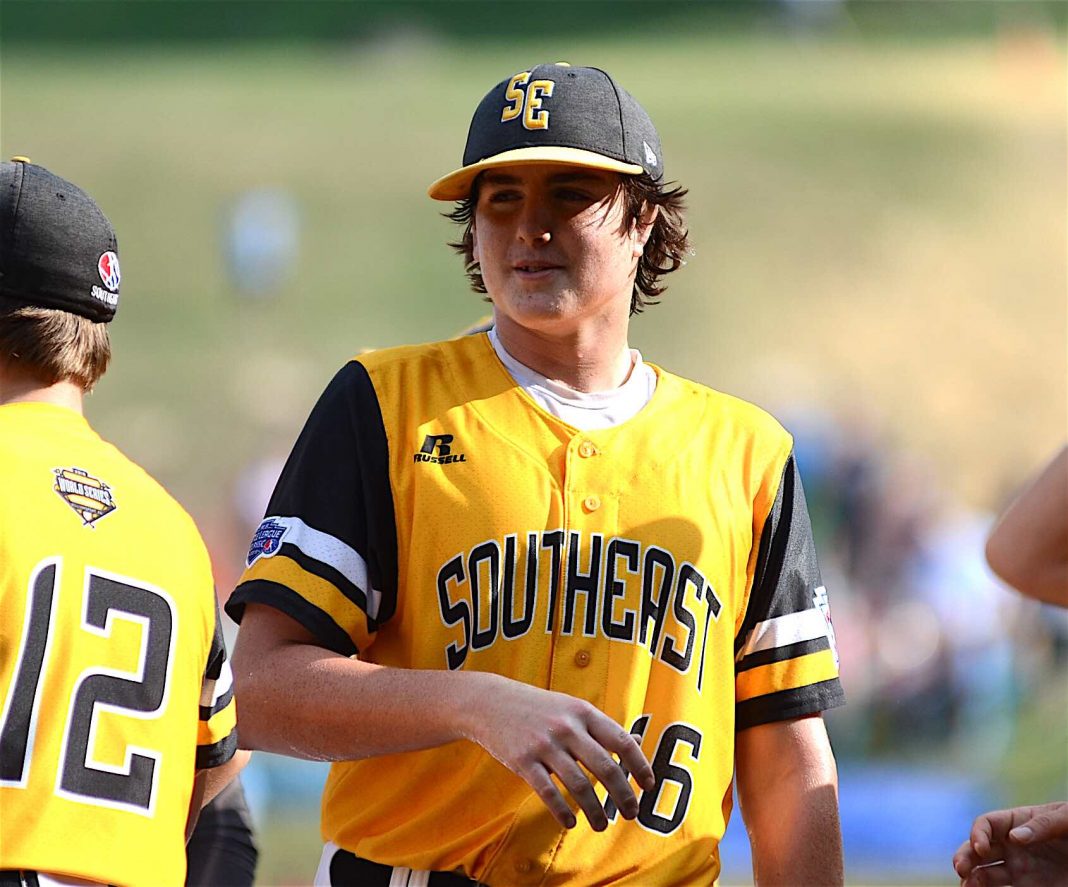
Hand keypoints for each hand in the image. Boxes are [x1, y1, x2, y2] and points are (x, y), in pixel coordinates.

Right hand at [459, 674, 654, 831]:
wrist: (490, 702)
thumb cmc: (538, 708)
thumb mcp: (571, 707)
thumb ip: (600, 727)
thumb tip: (634, 743)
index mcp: (583, 712)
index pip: (621, 741)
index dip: (639, 765)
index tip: (648, 785)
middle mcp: (567, 727)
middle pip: (605, 767)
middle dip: (623, 796)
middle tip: (631, 813)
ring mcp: (544, 744)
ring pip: (579, 785)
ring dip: (595, 810)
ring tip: (602, 825)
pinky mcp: (523, 761)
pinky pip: (548, 793)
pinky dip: (563, 812)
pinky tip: (571, 822)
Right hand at [953, 802, 1067, 886]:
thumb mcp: (1066, 818)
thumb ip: (1043, 824)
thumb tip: (1014, 837)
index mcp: (1015, 822)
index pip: (986, 825)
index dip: (977, 834)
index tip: (981, 848)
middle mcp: (1011, 846)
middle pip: (977, 849)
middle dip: (965, 857)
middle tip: (961, 869)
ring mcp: (1018, 869)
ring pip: (985, 874)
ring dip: (972, 879)